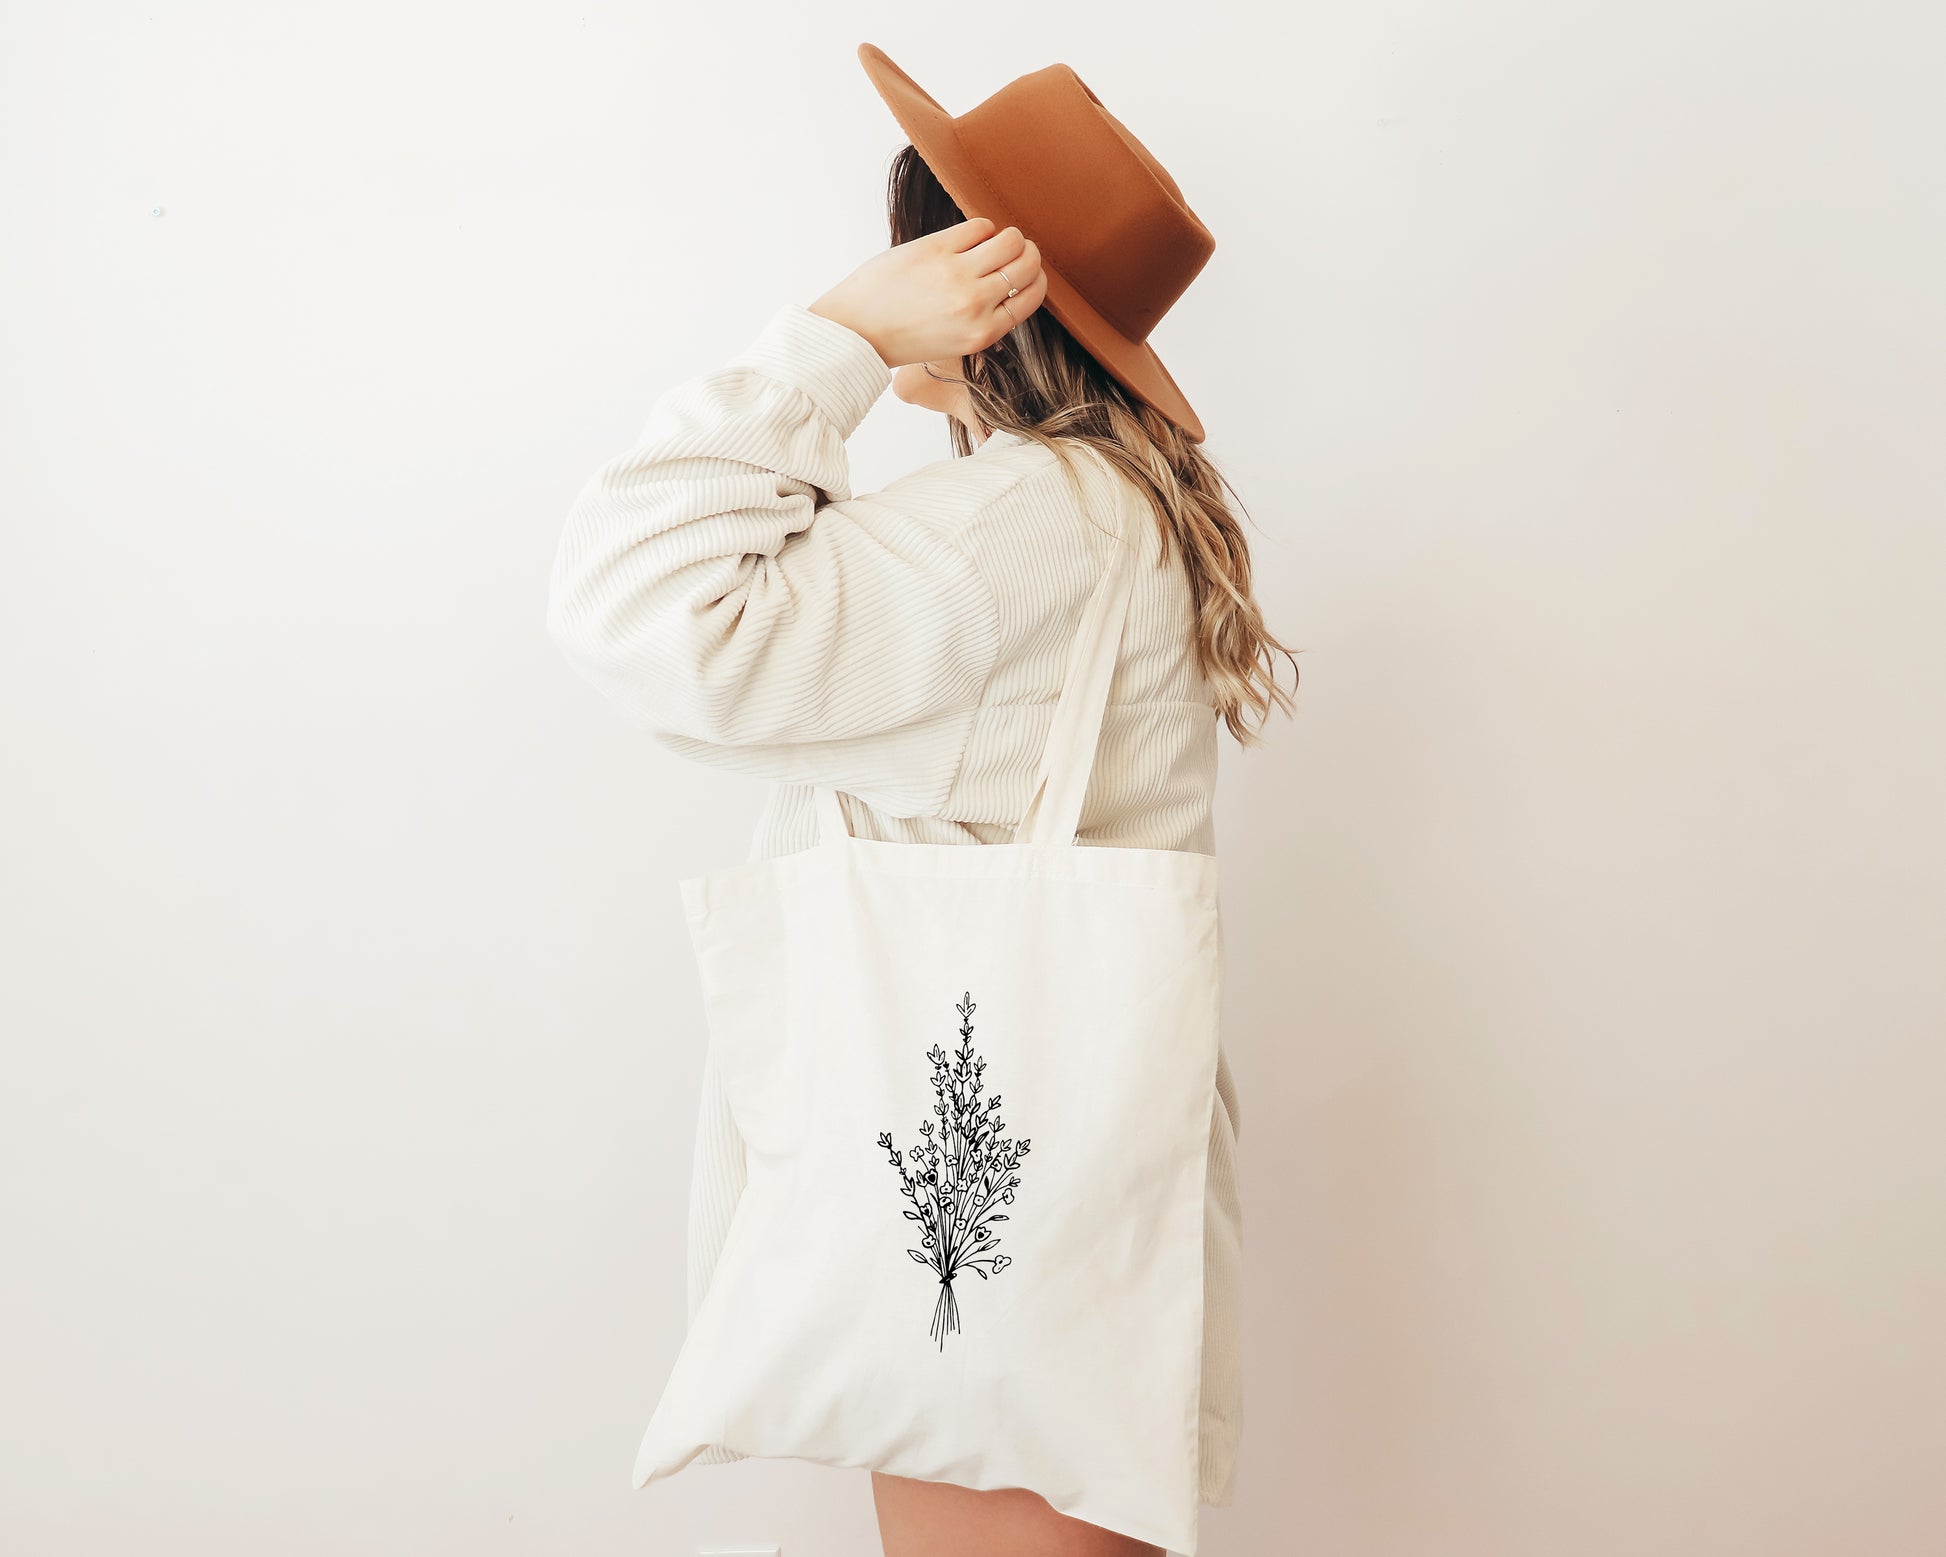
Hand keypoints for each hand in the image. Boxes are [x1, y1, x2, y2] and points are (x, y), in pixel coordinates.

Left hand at [809, 217, 1047, 368]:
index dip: (1035, 278)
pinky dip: (981, 228)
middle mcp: (976, 305)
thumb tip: (1008, 284)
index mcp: (983, 334)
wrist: (856, 330)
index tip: (1026, 271)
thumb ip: (984, 319)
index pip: (1032, 296)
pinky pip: (979, 226)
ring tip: (991, 241)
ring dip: (1007, 236)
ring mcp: (957, 276)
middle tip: (1013, 251)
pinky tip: (967, 237)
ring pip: (1010, 240)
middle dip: (1026, 253)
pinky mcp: (936, 249)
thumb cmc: (901, 337)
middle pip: (1027, 264)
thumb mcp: (954, 342)